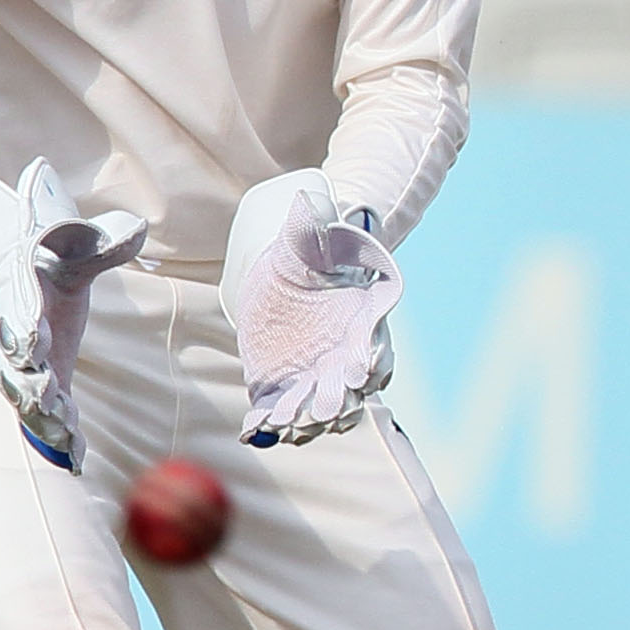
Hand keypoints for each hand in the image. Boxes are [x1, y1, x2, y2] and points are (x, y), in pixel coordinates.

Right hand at [0, 161, 147, 467]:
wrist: (14, 273)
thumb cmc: (50, 259)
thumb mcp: (73, 245)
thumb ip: (102, 243)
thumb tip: (137, 230)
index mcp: (18, 299)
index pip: (19, 316)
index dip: (26, 329)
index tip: (35, 342)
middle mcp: (13, 339)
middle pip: (17, 367)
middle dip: (31, 385)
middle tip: (48, 400)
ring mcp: (24, 367)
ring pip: (29, 399)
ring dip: (45, 419)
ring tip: (65, 440)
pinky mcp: (42, 383)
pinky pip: (46, 413)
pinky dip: (59, 436)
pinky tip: (77, 459)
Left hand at [221, 171, 402, 447]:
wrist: (284, 281)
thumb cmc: (306, 256)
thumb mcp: (307, 239)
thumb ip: (309, 227)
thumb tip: (306, 200)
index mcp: (362, 320)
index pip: (375, 344)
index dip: (370, 359)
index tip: (358, 370)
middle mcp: (345, 355)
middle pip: (350, 386)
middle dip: (337, 399)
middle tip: (323, 411)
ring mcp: (316, 375)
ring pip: (319, 404)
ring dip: (303, 417)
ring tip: (284, 424)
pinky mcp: (283, 386)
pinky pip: (280, 408)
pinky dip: (268, 421)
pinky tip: (253, 429)